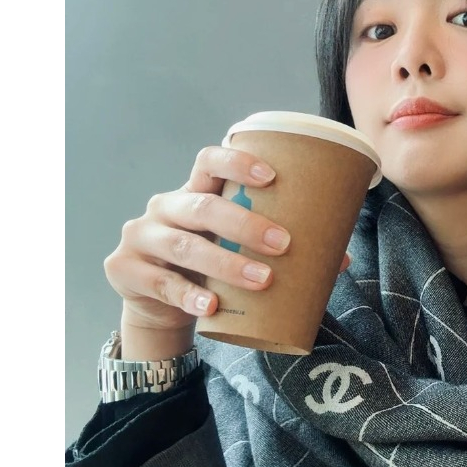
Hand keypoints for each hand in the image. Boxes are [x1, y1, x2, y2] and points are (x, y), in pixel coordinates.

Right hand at [103, 146, 350, 352]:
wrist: (157, 304)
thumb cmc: (208, 265)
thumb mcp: (234, 248)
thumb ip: (274, 247)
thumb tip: (341, 259)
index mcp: (193, 191)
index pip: (208, 161)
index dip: (237, 162)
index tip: (272, 176)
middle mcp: (165, 207)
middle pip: (202, 206)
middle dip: (246, 223)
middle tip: (283, 244)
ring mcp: (142, 238)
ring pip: (184, 245)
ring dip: (226, 263)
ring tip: (263, 279)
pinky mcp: (125, 270)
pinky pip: (162, 283)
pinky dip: (189, 295)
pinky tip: (212, 305)